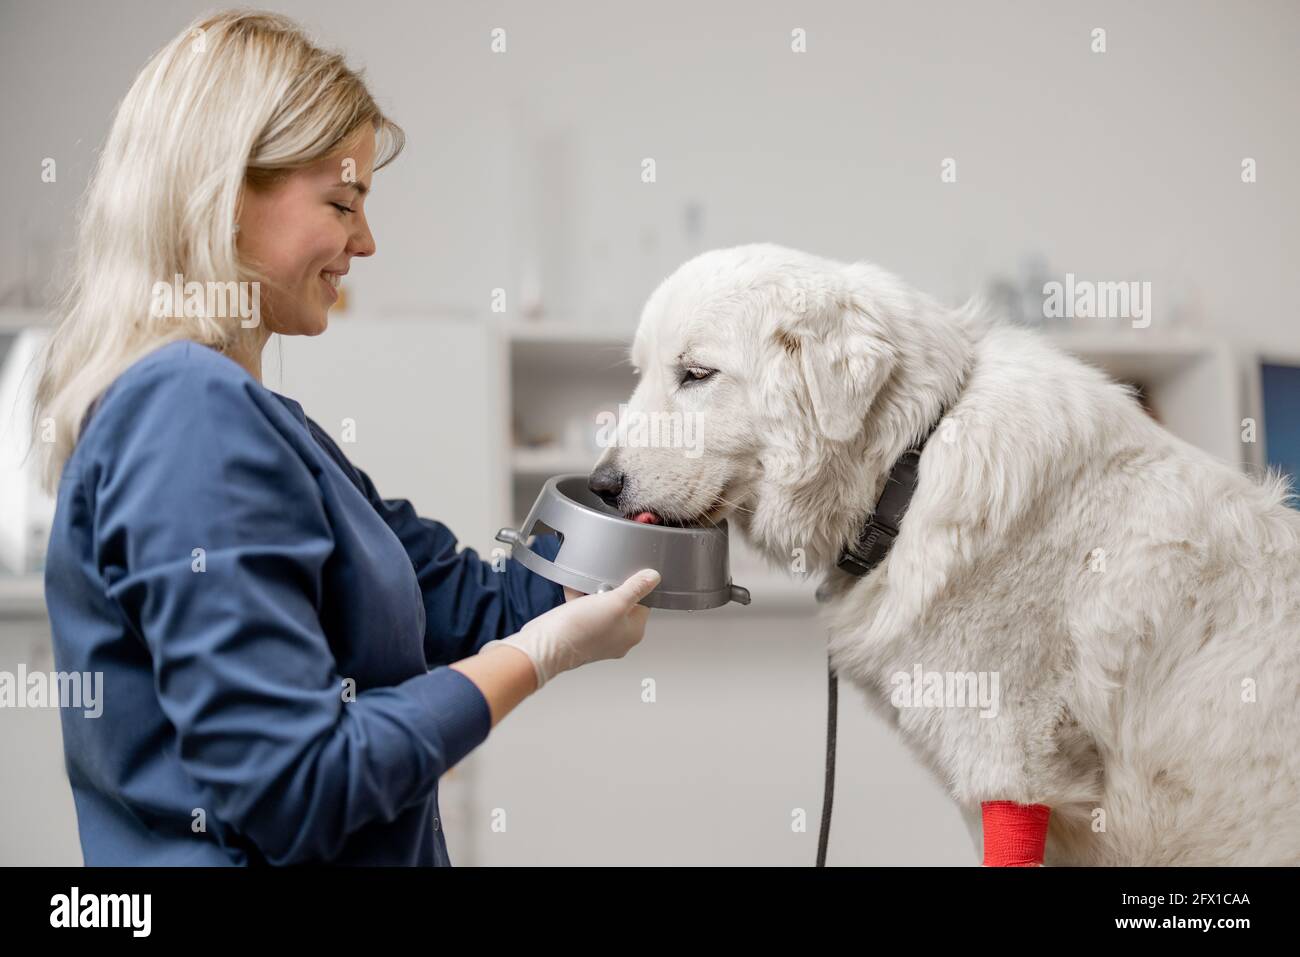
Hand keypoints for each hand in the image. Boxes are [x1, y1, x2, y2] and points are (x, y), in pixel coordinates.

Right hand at [487, 569, 660, 688]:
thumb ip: (636, 588)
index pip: (644, 603)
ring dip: (590, 593)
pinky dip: (577, 600)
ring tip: (583, 589)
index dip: (633, 587)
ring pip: (600, 605)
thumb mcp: (614, 601)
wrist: (545, 646)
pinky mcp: (580, 634)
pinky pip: (583, 611)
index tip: (621, 579)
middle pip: (621, 603)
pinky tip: (571, 593)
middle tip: (599, 586)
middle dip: (607, 588)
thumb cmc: (580, 630)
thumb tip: (653, 577)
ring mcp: (598, 637)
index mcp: (633, 632)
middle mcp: (618, 638)